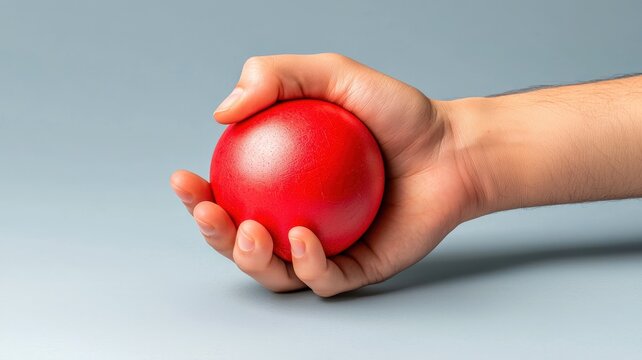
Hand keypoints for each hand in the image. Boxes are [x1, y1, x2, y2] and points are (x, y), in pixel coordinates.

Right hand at [170, 53, 480, 296]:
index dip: (198, 195)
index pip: (230, 194)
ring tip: (251, 230)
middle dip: (214, 235)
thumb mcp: (334, 75)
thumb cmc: (398, 113)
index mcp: (285, 184)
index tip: (184, 179)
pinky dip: (307, 263)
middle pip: (242, 240)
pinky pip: (322, 277)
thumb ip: (276, 76)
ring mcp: (327, 249)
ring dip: (250, 258)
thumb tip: (222, 112)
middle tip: (209, 212)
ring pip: (274, 269)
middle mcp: (298, 218)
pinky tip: (302, 237)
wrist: (453, 148)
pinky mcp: (357, 270)